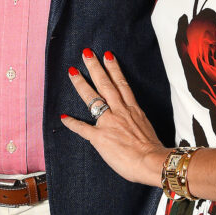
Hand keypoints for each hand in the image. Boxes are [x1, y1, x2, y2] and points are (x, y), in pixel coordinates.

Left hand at [61, 49, 168, 187]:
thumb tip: (129, 124)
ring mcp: (109, 123)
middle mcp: (120, 111)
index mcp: (132, 109)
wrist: (150, 161)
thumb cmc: (152, 149)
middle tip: (86, 53)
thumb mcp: (145, 128)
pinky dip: (72, 123)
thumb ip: (135, 121)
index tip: (108, 56)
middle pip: (106, 84)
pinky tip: (63, 117)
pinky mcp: (100, 137)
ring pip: (93, 98)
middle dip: (95, 67)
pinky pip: (83, 128)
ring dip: (81, 83)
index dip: (114, 69)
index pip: (122, 84)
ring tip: (73, 70)